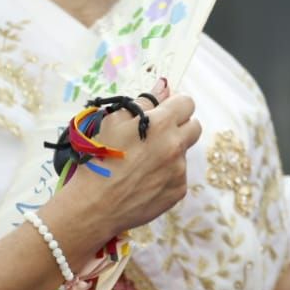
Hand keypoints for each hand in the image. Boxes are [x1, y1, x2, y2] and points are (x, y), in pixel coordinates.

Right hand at [48, 80, 200, 241]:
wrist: (94, 205)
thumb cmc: (99, 158)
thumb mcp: (114, 121)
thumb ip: (144, 102)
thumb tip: (164, 85)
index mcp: (161, 124)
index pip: (187, 103)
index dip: (175, 105)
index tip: (164, 111)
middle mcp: (176, 146)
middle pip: (194, 126)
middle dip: (180, 125)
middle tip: (157, 134)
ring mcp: (179, 170)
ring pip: (183, 152)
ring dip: (170, 152)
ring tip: (142, 162)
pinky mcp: (178, 191)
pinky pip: (178, 175)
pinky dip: (166, 174)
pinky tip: (144, 179)